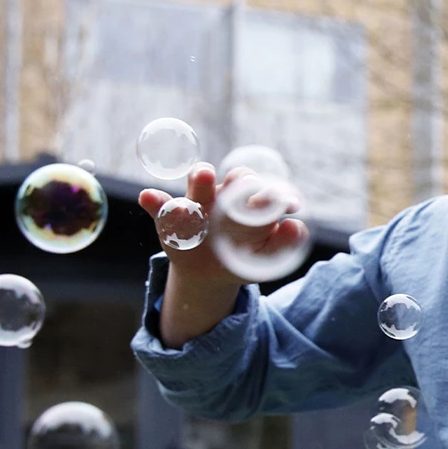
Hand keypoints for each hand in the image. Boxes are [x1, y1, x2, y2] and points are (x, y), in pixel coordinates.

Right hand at [138, 163, 307, 349]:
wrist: (209, 274)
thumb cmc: (242, 257)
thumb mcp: (264, 257)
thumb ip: (282, 242)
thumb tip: (299, 227)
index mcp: (248, 203)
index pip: (266, 192)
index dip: (274, 194)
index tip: (287, 203)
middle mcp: (222, 197)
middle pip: (232, 183)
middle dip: (239, 181)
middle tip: (244, 182)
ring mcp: (194, 206)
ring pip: (196, 187)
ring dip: (200, 180)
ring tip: (202, 174)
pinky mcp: (168, 220)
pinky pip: (158, 207)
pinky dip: (154, 201)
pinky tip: (148, 196)